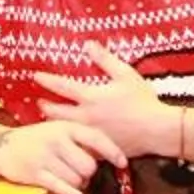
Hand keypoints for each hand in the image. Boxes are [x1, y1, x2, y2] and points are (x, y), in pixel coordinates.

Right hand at [0, 118, 127, 193]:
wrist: (3, 145)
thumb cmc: (38, 138)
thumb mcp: (58, 128)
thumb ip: (80, 138)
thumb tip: (107, 154)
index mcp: (65, 126)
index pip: (96, 138)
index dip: (113, 152)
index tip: (123, 163)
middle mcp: (57, 140)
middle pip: (88, 166)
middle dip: (89, 174)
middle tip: (83, 174)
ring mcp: (45, 157)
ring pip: (76, 180)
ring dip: (78, 184)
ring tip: (70, 179)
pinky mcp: (36, 173)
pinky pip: (62, 187)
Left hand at [31, 44, 177, 160]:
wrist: (157, 130)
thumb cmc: (142, 100)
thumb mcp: (125, 74)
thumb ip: (105, 59)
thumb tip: (88, 45)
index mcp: (91, 97)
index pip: (62, 87)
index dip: (48, 80)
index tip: (36, 76)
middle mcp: (87, 117)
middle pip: (57, 113)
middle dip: (46, 107)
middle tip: (39, 102)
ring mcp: (91, 134)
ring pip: (65, 130)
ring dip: (55, 124)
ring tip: (49, 120)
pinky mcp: (99, 148)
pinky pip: (79, 145)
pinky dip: (71, 141)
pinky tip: (68, 141)